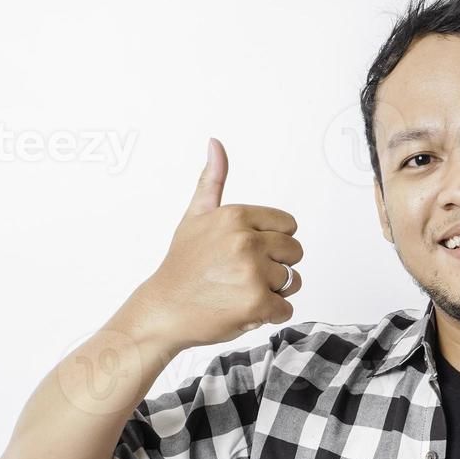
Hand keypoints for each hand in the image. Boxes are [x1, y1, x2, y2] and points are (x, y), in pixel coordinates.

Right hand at [134, 137, 303, 349]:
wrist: (164, 310)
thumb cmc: (182, 266)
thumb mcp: (195, 216)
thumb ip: (213, 180)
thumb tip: (216, 143)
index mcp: (235, 216)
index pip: (289, 226)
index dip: (273, 242)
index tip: (249, 252)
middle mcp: (245, 241)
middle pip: (294, 252)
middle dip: (276, 266)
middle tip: (243, 275)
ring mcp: (252, 273)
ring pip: (293, 281)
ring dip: (273, 292)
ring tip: (241, 291)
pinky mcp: (256, 303)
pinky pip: (285, 309)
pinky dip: (269, 314)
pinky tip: (243, 309)